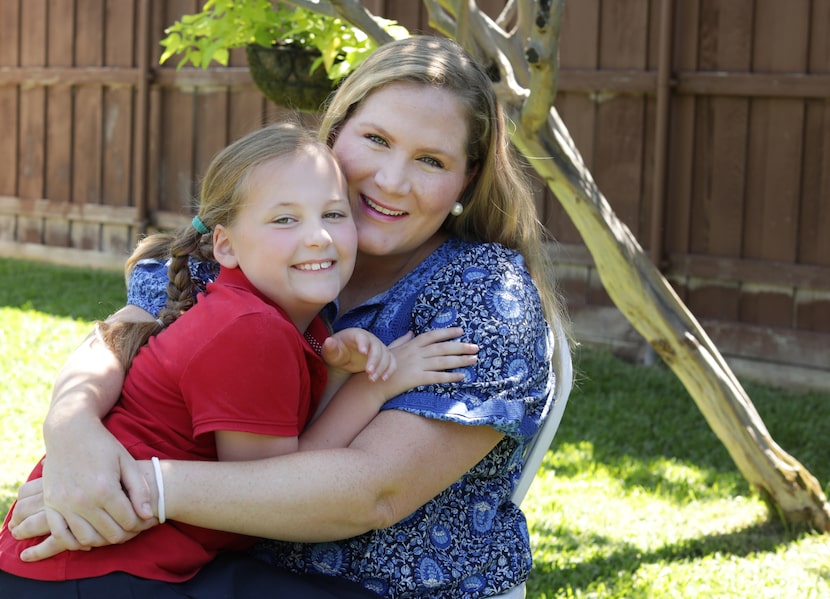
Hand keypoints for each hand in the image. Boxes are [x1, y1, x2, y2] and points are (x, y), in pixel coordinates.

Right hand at [21, 419, 158, 559]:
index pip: (129, 521)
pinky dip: (75, 543)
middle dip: (126, 534)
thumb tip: (148, 515)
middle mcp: (83, 500)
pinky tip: (88, 539)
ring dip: (103, 541)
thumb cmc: (103, 445)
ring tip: (113, 531)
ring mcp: (64, 504)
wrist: (69, 431)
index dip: (141, 524)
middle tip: (132, 529)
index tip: (144, 520)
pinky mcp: (51, 505)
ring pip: (87, 539)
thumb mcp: (127, 462)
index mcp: (105, 489)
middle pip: (110, 534)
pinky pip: (61, 535)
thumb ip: (140, 490)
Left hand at [321, 328, 395, 380]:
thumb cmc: (336, 352)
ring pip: (386, 355)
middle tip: (368, 372)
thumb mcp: (330, 352)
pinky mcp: (383, 357)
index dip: (363, 343)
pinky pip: (392, 362)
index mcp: (356, 335)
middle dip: (374, 360)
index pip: (362, 337)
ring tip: (372, 379)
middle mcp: (370, 340)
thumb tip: (329, 341)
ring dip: (382, 367)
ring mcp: (379, 348)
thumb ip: (329, 348)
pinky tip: (383, 379)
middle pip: (377, 347)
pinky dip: (390, 370)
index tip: (363, 352)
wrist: (345, 356)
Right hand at [381, 327, 477, 396]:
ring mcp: (416, 365)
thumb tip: (410, 332)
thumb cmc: (380, 367)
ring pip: (442, 361)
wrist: (372, 383)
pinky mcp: (415, 378)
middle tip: (476, 347)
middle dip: (460, 347)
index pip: (432, 335)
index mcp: (411, 344)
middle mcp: (415, 353)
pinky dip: (450, 377)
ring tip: (474, 359)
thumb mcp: (391, 349)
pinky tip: (461, 377)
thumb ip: (402, 340)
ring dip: (460, 360)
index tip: (461, 331)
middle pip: (442, 348)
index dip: (447, 332)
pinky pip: (436, 377)